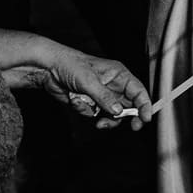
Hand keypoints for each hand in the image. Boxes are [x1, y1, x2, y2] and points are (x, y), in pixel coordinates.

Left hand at [11, 45, 148, 130]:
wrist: (47, 69)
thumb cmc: (70, 65)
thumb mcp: (90, 81)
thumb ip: (105, 97)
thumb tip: (118, 111)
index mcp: (119, 75)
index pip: (138, 91)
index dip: (145, 105)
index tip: (145, 118)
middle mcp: (113, 86)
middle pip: (128, 105)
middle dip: (127, 116)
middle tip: (133, 127)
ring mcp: (101, 95)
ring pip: (111, 113)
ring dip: (105, 118)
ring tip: (98, 121)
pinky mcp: (89, 102)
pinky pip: (93, 114)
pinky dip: (85, 111)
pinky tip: (75, 101)